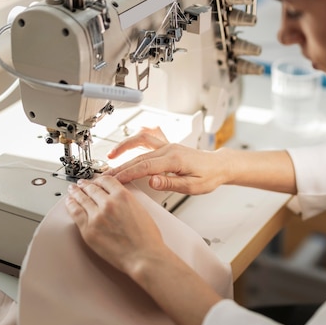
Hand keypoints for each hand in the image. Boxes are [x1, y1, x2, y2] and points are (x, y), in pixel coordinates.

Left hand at [64, 176, 168, 275]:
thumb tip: (118, 200)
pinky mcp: (88, 230)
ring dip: (76, 192)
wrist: (144, 256)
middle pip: (92, 188)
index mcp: (123, 196)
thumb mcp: (141, 210)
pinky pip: (76, 213)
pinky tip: (69, 203)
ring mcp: (97, 216)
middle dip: (86, 185)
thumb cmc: (147, 239)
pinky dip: (71, 205)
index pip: (106, 181)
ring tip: (72, 190)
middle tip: (82, 184)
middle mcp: (108, 203)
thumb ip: (127, 201)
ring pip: (82, 199)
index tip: (96, 181)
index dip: (99, 180)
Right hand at [104, 127, 229, 194]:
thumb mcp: (193, 186)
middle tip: (106, 176)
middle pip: (139, 157)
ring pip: (141, 143)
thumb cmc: (209, 176)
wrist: (219, 165)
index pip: (144, 167)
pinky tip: (128, 143)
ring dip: (124, 147)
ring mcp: (168, 145)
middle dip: (121, 166)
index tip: (115, 180)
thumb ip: (170, 184)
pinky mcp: (168, 146)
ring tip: (111, 156)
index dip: (127, 173)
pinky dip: (136, 139)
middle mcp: (169, 149)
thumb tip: (152, 182)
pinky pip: (149, 138)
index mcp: (174, 159)